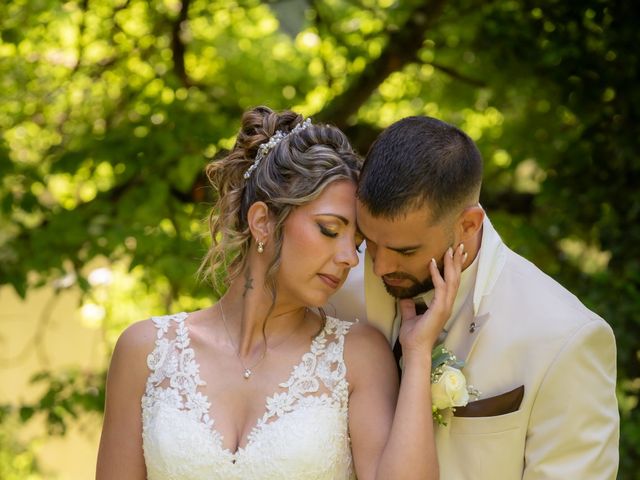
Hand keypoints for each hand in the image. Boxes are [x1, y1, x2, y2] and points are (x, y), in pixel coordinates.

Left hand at [398, 243, 465, 357]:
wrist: (414, 350)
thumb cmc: (413, 336)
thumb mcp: (409, 317)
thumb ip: (409, 306)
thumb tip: (404, 296)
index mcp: (442, 305)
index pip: (451, 282)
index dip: (453, 268)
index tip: (455, 254)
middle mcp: (446, 304)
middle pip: (455, 278)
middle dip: (457, 261)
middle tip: (459, 245)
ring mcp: (444, 306)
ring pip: (452, 280)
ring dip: (452, 264)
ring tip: (451, 249)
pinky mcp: (439, 309)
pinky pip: (440, 288)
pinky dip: (437, 275)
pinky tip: (432, 263)